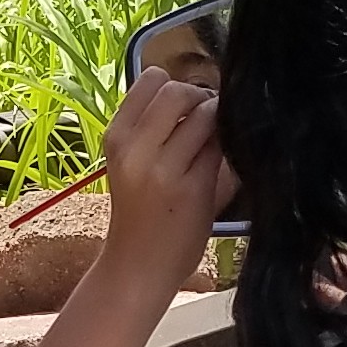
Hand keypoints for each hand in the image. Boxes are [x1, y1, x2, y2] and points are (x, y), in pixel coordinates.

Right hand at [98, 68, 228, 276]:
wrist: (137, 267)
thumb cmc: (139, 214)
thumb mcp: (131, 164)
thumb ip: (158, 129)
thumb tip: (204, 94)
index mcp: (117, 137)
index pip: (152, 80)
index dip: (176, 85)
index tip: (187, 107)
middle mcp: (136, 149)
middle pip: (180, 92)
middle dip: (203, 98)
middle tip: (211, 120)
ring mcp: (164, 170)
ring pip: (206, 117)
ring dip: (220, 123)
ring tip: (219, 143)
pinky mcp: (193, 190)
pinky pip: (220, 149)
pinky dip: (229, 147)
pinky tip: (226, 163)